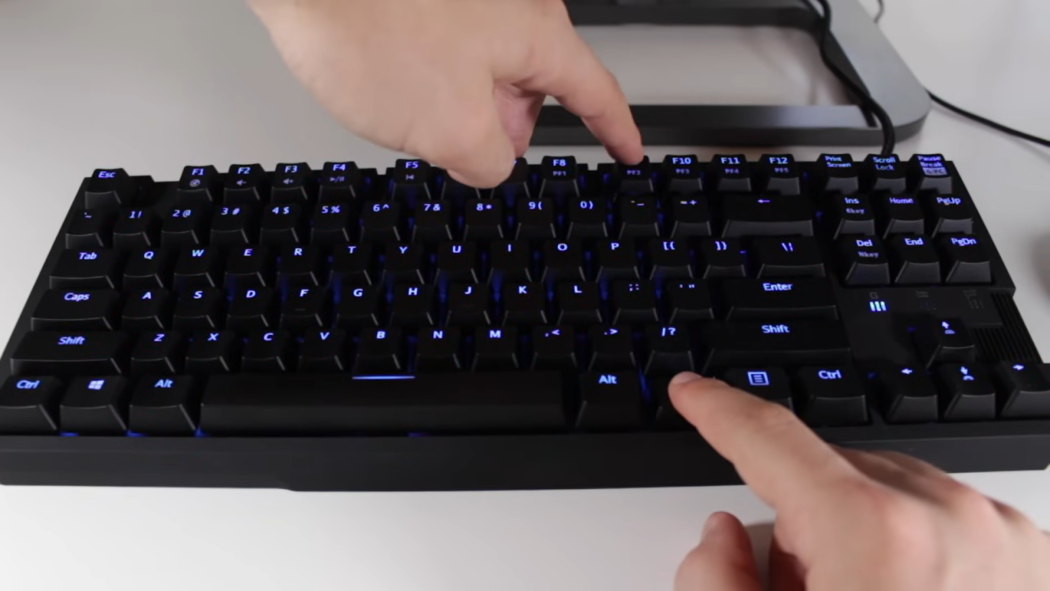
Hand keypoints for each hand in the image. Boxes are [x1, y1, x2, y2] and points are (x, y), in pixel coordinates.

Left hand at [248, 0, 642, 186]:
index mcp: (536, 36)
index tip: (628, 150)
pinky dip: (431, 78)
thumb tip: (489, 162)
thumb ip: (490, 162)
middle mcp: (512, 5)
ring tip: (410, 113)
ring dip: (459, 103)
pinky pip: (446, 50)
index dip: (615, 130)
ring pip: (483, 70)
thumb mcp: (450, 131)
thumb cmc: (369, 28)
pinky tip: (393, 85)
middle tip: (465, 154)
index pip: (595, 93)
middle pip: (531, 85)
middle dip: (503, 127)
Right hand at [668, 372, 1049, 590]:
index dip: (717, 409)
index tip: (694, 393)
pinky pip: (954, 521)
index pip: (769, 438)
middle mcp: (950, 522)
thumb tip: (724, 534)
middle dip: (805, 519)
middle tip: (799, 587)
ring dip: (866, 535)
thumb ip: (715, 582)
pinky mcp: (1037, 562)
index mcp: (873, 535)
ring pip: (896, 494)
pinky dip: (923, 548)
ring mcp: (1005, 541)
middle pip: (835, 477)